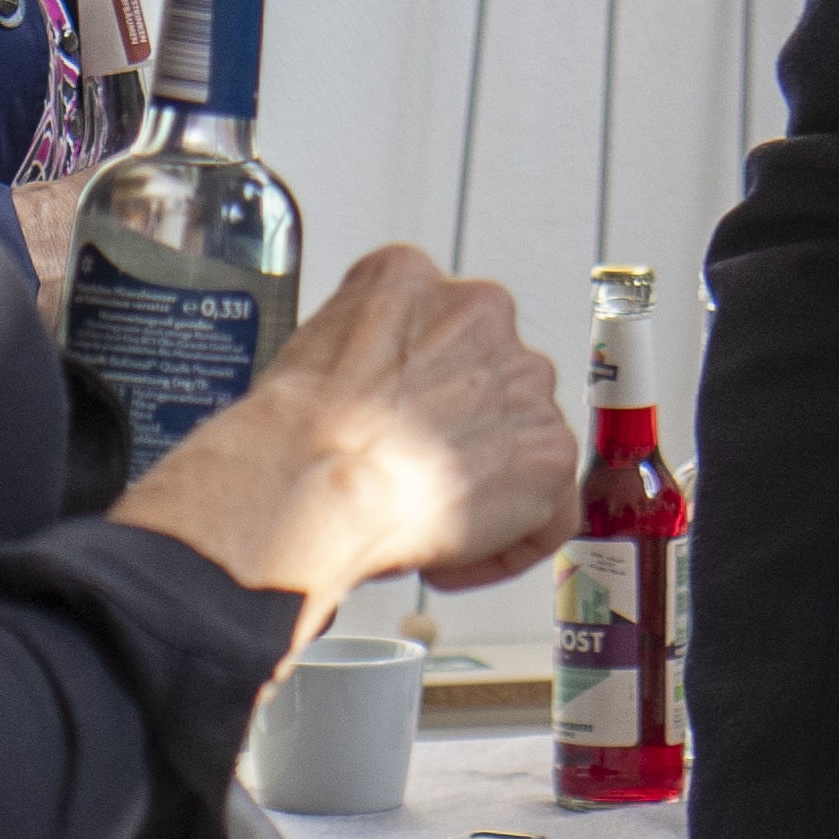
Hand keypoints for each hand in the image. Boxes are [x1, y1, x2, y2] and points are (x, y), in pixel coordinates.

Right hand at [112, 244, 577, 637]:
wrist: (310, 480)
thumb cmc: (289, 436)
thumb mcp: (309, 348)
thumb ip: (364, 354)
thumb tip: (375, 402)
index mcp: (410, 277)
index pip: (438, 324)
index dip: (419, 386)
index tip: (397, 422)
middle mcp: (480, 312)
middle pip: (490, 377)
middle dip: (460, 431)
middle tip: (411, 478)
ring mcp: (523, 380)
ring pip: (524, 439)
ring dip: (486, 485)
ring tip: (425, 525)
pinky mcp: (548, 452)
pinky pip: (548, 511)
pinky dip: (508, 546)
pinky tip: (450, 560)